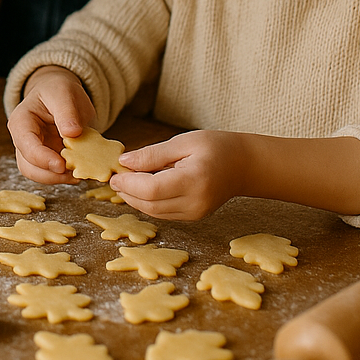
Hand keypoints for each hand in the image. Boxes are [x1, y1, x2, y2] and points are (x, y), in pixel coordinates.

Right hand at [6, 67, 96, 184]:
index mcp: (21, 121)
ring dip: (58, 179)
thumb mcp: (63, 92)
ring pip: (39, 175)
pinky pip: (52, 174)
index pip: (26, 144)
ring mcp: (34, 152)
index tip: (61, 165)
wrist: (61, 95)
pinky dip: (66, 177)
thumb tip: (72, 132)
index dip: (42, 158)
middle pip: (28, 166)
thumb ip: (66, 111)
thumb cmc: (58, 90)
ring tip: (79, 173)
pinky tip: (81, 171)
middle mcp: (23, 140)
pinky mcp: (47, 160)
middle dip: (50, 174)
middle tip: (75, 173)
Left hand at [110, 130, 249, 219]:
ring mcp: (196, 213)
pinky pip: (163, 213)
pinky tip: (142, 189)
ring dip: (135, 199)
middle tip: (116, 177)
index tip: (115, 173)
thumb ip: (152, 154)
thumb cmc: (216, 147)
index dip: (128, 183)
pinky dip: (148, 203)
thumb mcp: (183, 142)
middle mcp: (195, 202)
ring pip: (154, 212)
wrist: (245, 165)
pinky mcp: (194, 216)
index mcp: (193, 180)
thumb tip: (124, 162)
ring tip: (125, 182)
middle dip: (128, 192)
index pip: (151, 189)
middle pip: (149, 204)